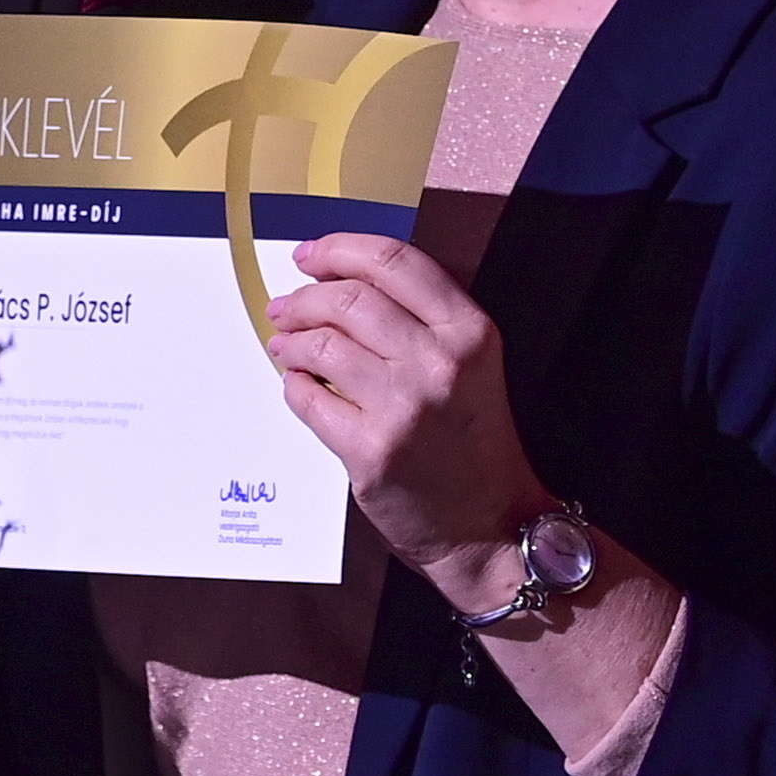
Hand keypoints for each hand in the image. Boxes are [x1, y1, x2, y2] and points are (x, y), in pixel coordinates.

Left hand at [267, 230, 541, 594]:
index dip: (340, 248)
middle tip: (285, 306)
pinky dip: (293, 386)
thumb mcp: (472, 363)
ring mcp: (403, 408)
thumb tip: (338, 283)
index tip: (309, 255)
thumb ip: (421, 320)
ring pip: (321, 345)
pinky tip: (299, 385)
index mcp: (470, 332)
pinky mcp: (370, 451)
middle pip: (349, 298)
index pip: (394, 261)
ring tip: (285, 346)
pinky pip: (308, 399)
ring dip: (291, 340)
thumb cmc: (475, 443)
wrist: (490, 527)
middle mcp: (439, 363)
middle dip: (304, 297)